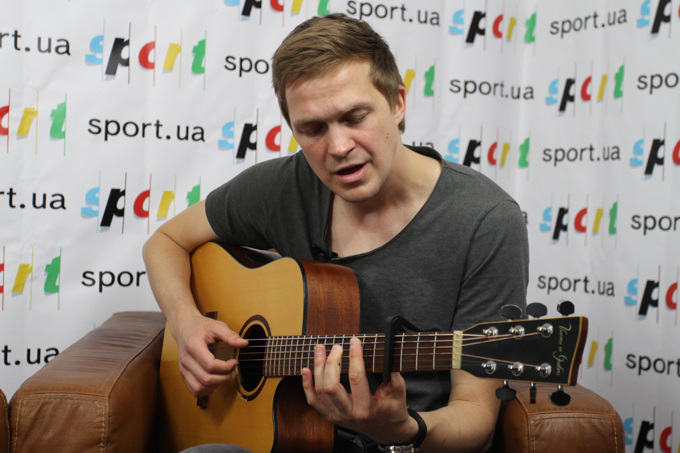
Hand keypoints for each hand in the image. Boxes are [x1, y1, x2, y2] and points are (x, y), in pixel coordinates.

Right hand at [174, 313, 247, 396]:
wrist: (184, 327)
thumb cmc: (200, 327)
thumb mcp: (217, 326)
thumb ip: (230, 336)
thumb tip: (244, 343)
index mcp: (193, 346)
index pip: (210, 365)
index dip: (226, 367)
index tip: (234, 361)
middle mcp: (185, 360)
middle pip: (206, 379)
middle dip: (223, 377)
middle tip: (231, 369)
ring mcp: (183, 369)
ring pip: (199, 388)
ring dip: (215, 385)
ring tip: (222, 375)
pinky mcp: (183, 375)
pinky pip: (194, 390)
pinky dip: (206, 390)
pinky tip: (214, 381)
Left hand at [301, 337, 418, 444]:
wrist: (386, 431)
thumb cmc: (393, 409)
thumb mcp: (399, 392)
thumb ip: (392, 372)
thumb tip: (383, 350)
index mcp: (366, 409)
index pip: (356, 378)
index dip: (354, 357)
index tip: (354, 341)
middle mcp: (348, 414)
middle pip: (331, 386)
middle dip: (331, 362)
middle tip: (337, 346)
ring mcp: (337, 416)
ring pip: (320, 391)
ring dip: (318, 367)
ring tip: (320, 349)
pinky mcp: (330, 416)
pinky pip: (313, 401)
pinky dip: (307, 385)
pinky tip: (306, 370)